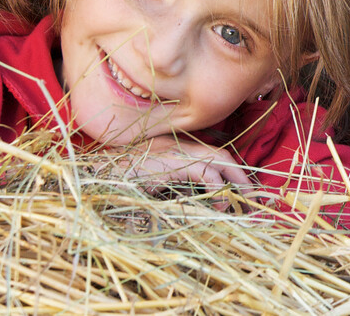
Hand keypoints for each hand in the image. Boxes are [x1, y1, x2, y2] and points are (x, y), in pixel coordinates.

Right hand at [121, 136, 254, 206]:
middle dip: (241, 176)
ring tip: (243, 201)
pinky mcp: (172, 160)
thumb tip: (196, 203)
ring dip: (236, 180)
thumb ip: (174, 184)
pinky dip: (217, 188)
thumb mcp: (154, 181)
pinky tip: (219, 204)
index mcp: (177, 148)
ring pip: (220, 159)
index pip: (213, 155)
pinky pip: (204, 171)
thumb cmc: (121, 179)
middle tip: (251, 197)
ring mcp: (176, 150)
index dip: (230, 171)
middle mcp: (180, 145)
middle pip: (222, 154)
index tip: (240, 190)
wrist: (98, 172)